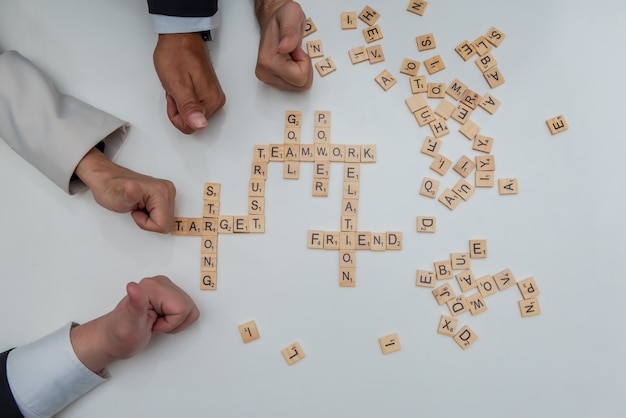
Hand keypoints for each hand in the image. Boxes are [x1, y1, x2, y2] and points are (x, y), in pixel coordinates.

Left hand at [71, 276, 199, 372]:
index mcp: (152, 287)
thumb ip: (135, 304)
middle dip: (174, 322)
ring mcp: (165, 287)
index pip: (182, 308)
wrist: (113, 337)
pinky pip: (187, 308)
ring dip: (175, 321)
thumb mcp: (128, 324)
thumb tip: (133, 287)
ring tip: (156, 322)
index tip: (153, 323)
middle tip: (154, 323)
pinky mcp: (168, 293)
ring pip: (189, 308)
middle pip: (188, 307)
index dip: (170, 323)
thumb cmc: (120, 334)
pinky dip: (176, 319)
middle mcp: (160, 282)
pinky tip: (160, 319)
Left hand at [75, 148, 175, 232]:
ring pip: (166, 219)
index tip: (135, 211)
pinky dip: (152, 214)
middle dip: (149, 221)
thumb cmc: (110, 189)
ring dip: (150, 218)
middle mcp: (167, 189)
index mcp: (160, 191)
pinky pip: (164, 214)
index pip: (163, 225)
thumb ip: (128, 195)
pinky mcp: (164, 193)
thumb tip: (133, 187)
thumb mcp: (116, 199)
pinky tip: (143, 205)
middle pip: (167, 222)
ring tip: (139, 206)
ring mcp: (167, 191)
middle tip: (137, 209)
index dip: (145, 223)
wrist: (107, 179)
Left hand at [153, 33, 225, 133]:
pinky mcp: (208, 90)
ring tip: (178, 84)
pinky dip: (183, 96)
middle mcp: (216, 100)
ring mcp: (213, 95)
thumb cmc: (177, 56)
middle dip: (178, 109)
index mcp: (211, 101)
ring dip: (180, 102)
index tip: (174, 97)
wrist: (179, 37)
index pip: (192, 127)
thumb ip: (189, 108)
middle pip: (193, 122)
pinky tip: (182, 84)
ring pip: (192, 114)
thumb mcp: (177, 84)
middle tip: (175, 89)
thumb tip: (200, 124)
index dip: (176, 115)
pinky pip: (193, 104)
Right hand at [254, 0, 312, 89]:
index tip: (296, 49)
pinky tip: (291, 60)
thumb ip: (290, 31)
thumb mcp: (291, 15)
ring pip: (299, 86)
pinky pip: (297, 85)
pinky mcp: (274, 81)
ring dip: (301, 69)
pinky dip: (298, 72)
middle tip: (295, 51)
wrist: (275, 20)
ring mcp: (269, 78)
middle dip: (304, 66)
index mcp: (268, 61)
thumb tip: (286, 46)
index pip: (299, 77)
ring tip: (292, 54)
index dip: (304, 61)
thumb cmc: (283, 18)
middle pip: (300, 85)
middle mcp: (265, 73)